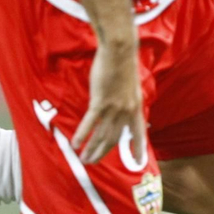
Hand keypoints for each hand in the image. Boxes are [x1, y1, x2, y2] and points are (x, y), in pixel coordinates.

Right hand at [72, 40, 144, 164]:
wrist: (119, 51)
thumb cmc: (123, 64)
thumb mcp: (131, 85)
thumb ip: (126, 99)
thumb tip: (121, 106)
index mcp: (136, 107)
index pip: (138, 133)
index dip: (138, 148)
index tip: (139, 161)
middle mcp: (126, 111)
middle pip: (114, 139)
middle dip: (103, 152)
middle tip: (93, 162)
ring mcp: (113, 107)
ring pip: (101, 135)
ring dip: (92, 149)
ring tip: (84, 160)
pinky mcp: (100, 101)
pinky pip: (89, 123)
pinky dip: (82, 135)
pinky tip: (75, 145)